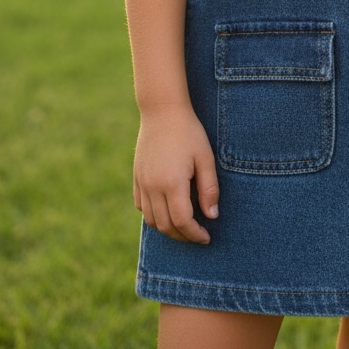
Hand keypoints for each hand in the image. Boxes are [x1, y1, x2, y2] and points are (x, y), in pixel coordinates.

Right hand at [133, 104, 218, 243]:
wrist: (162, 111)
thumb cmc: (188, 132)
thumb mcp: (205, 158)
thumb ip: (209, 189)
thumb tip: (212, 216)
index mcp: (172, 183)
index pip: (182, 221)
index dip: (194, 234)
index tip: (207, 237)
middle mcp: (153, 187)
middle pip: (165, 225)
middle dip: (182, 236)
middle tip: (197, 235)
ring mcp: (142, 182)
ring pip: (151, 219)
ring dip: (167, 228)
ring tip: (184, 226)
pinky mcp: (136, 177)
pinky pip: (141, 205)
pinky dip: (153, 215)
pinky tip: (167, 210)